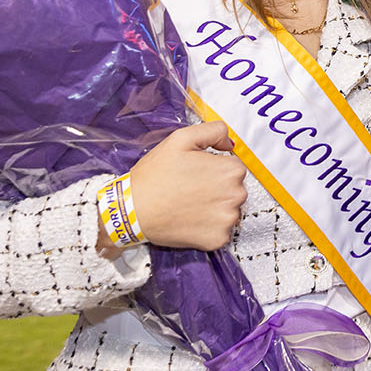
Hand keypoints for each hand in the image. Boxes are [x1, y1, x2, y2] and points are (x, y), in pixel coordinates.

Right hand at [113, 120, 246, 253]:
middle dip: (216, 189)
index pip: (233, 168)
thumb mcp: (181, 139)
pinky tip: (190, 220)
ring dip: (214, 209)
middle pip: (234, 189)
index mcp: (231, 170)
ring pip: (228, 211)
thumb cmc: (155, 175)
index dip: (213, 169)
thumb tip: (229, 143)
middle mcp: (236, 195)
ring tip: (189, 205)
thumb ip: (213, 131)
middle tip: (190, 190)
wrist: (133, 209)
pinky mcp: (218, 239)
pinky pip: (220, 231)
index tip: (196, 174)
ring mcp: (228, 219)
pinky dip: (208, 228)